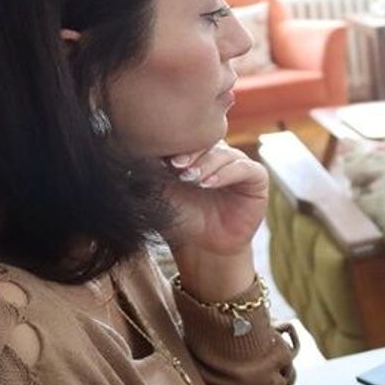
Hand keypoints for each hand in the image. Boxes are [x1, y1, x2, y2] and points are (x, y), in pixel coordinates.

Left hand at [162, 141, 265, 299]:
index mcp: (196, 151)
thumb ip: (150, 172)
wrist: (203, 247)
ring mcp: (238, 164)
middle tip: (173, 166)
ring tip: (190, 178)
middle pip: (207, 140)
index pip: (187, 137)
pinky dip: (225, 173)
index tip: (157, 158)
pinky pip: (244, 168)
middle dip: (190, 152)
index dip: (174, 144)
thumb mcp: (161, 193)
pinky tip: (208, 184)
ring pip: (224, 153)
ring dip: (206, 163)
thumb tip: (128, 153)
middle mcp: (218, 153)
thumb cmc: (180, 218)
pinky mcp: (256, 178)